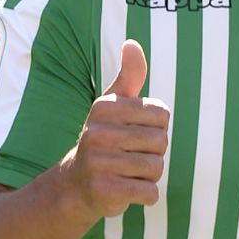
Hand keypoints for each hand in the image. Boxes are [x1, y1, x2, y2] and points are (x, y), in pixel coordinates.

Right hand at [58, 39, 168, 217]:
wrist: (76, 185)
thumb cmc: (105, 140)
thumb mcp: (114, 106)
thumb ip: (129, 76)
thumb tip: (132, 43)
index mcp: (104, 107)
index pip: (162, 114)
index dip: (156, 128)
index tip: (135, 134)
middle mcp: (96, 132)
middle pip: (161, 142)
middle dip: (155, 154)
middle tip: (132, 157)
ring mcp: (98, 162)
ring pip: (156, 168)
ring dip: (150, 175)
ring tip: (129, 173)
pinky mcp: (103, 190)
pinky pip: (149, 192)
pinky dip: (147, 195)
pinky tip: (129, 190)